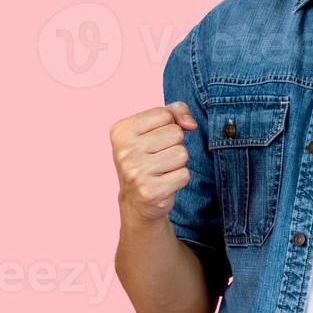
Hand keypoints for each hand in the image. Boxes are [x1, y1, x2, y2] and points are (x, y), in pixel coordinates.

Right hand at [110, 102, 197, 223]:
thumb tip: (190, 124)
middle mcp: (124, 151)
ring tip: (162, 170)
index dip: (168, 126)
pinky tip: (164, 183)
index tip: (154, 140)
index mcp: (121, 130)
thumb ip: (175, 111)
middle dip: (174, 144)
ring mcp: (136, 172)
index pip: (164, 114)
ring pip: (182, 153)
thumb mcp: (155, 128)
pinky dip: (179, 179)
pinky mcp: (150, 191)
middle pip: (176, 133)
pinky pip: (184, 174)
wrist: (136, 201)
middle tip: (158, 157)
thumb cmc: (148, 158)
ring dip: (178, 162)